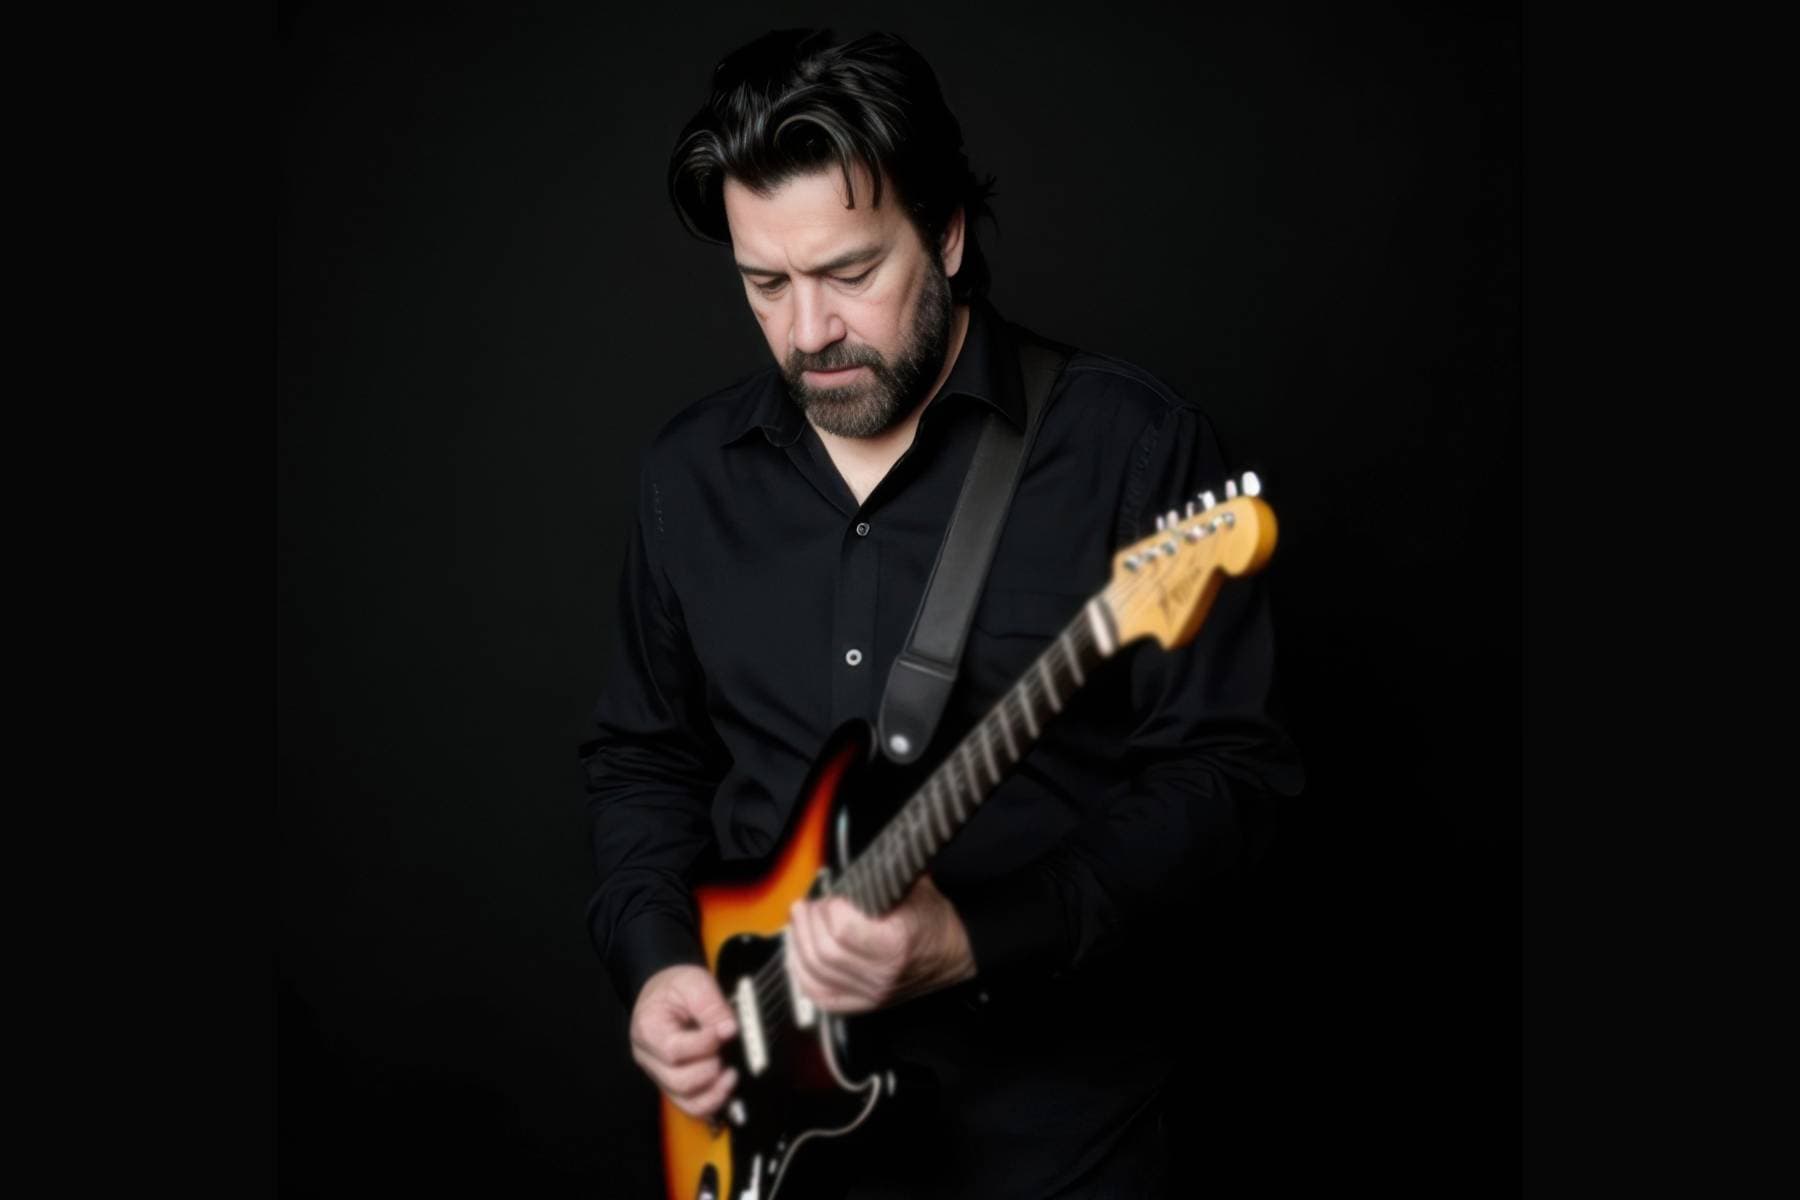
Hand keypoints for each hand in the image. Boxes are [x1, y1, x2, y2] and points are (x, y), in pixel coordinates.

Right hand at [630, 964, 738, 1118]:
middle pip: (679, 1081)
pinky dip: (713, 1102)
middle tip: (725, 1050)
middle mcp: (650, 1059)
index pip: (673, 1051)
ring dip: (715, 1092)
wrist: (664, 992)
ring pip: (686, 1102)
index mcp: (648, 1030)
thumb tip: (730, 1030)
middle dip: (709, 1069)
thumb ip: (712, 1005)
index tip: (722, 1031)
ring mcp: (662, 1075)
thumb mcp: (693, 983)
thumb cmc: (675, 988)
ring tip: (732, 1073)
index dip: (703, 1045)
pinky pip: (693, 1106)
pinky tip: (727, 1086)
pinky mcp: (675, 1085)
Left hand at [786, 875, 976, 1013]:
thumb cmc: (933, 922)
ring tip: (800, 921)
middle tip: (808, 904)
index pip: (843, 930)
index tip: (833, 896)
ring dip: (799, 943)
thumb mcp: (914, 890)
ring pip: (815, 974)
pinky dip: (800, 972)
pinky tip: (797, 951)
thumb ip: (879, 879)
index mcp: (896, 945)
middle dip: (809, 923)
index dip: (830, 908)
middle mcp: (881, 976)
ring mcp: (869, 994)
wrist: (953, 957)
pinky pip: (818, 994)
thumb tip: (844, 868)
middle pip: (824, 952)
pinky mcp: (861, 1005)